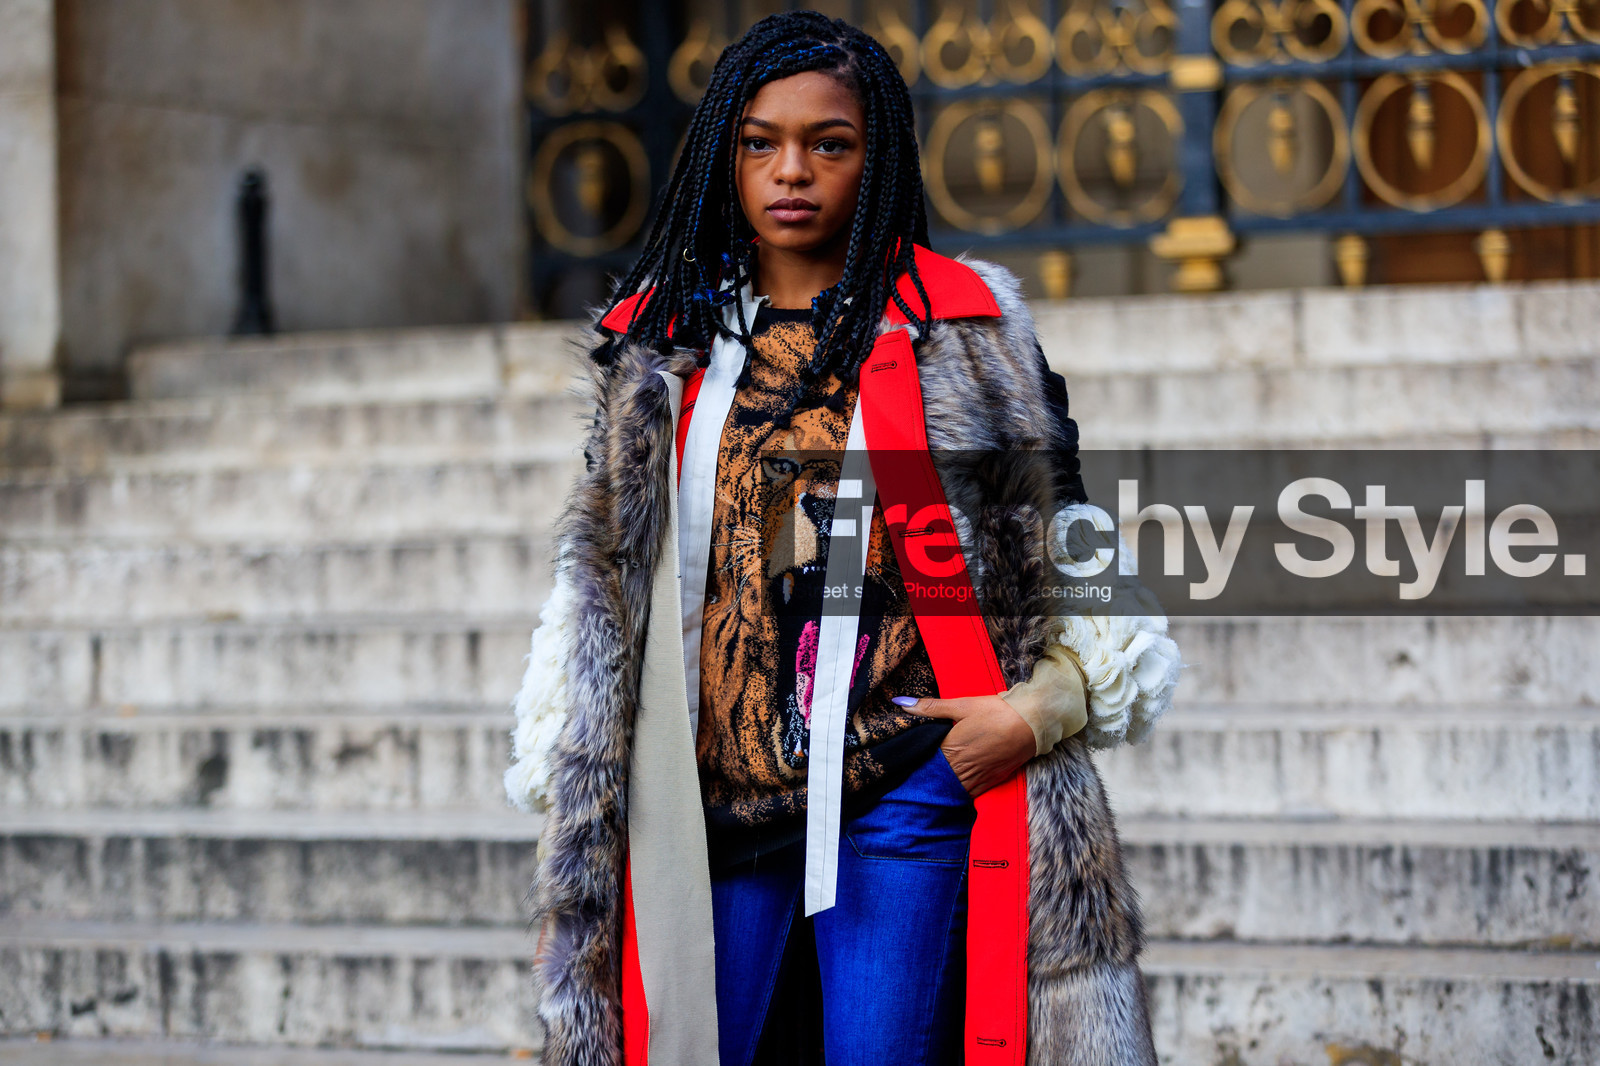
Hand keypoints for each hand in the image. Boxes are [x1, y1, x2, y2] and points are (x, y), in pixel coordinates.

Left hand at [892, 694, 1035, 797]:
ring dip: (944, 787)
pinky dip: (963, 792)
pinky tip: (957, 788)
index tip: (910, 762)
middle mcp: (963, 767)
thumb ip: (930, 707)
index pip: (925, 762)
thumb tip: (900, 702)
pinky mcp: (994, 780)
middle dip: (929, 778)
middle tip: (916, 779)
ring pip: (954, 790)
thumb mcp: (961, 705)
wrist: (1031, 723)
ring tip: (934, 785)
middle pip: (938, 779)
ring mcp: (979, 776)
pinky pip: (972, 793)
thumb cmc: (995, 711)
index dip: (917, 762)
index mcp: (951, 748)